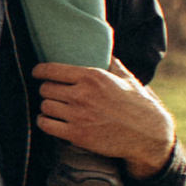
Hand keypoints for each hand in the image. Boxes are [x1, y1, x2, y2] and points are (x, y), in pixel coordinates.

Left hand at [33, 59, 176, 179]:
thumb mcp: (126, 79)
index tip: (37, 73)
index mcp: (92, 77)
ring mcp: (78, 115)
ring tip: (54, 107)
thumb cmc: (138, 104)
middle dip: (47, 90)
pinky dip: (44, 122)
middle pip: (45, 89)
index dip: (40, 71)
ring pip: (45, 106)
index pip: (51, 70)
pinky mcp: (76, 134)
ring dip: (47, 107)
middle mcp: (82, 94)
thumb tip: (105, 51)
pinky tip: (50, 120)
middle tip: (52, 93)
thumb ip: (112, 64)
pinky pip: (46, 125)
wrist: (147, 134)